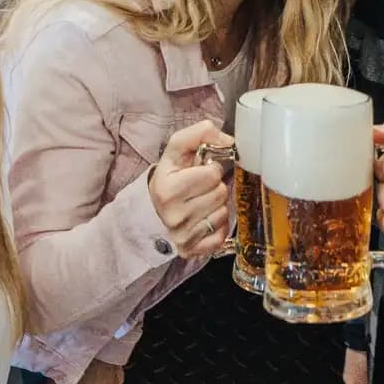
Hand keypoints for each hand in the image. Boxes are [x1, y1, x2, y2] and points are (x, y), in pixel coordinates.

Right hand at [147, 118, 232, 257]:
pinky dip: (218, 226)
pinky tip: (205, 218)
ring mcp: (181, 235)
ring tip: (203, 201)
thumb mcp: (178, 149)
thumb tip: (229, 140)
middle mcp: (172, 214)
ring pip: (223, 213)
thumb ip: (201, 133)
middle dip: (216, 187)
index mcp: (167, 188)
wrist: (154, 208)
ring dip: (218, 205)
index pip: (212, 174)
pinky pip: (221, 235)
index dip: (211, 168)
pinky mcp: (191, 250)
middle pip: (220, 194)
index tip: (200, 170)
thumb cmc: (171, 176)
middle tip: (202, 187)